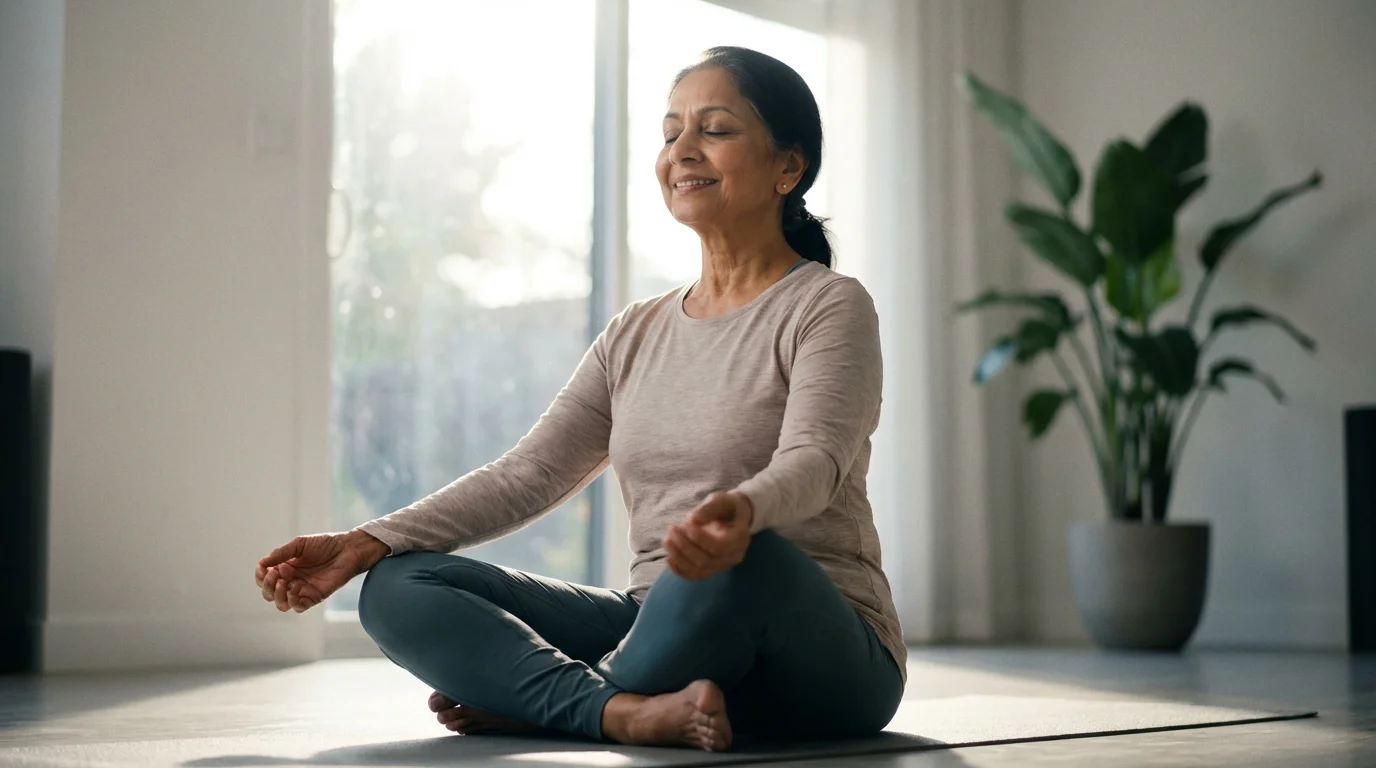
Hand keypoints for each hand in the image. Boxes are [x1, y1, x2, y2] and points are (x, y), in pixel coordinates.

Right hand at [255, 531, 386, 612]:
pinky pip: (299, 607)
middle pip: (269, 594)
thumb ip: (281, 554)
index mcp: (285, 568)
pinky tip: (295, 587)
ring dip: (277, 595)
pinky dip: (292, 600)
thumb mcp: (299, 544)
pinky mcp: (315, 596)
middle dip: (267, 586)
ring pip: (282, 604)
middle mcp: (292, 581)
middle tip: (275, 574)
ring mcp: (303, 590)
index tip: (263, 568)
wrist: (347, 548)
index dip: (260, 576)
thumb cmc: (325, 544)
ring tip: (284, 582)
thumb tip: (262, 564)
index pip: (264, 579)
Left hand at [663, 491, 754, 580]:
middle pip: (706, 560)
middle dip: (685, 546)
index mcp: (740, 538)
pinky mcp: (712, 570)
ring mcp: (723, 566)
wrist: (732, 517)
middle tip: (671, 529)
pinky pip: (695, 576)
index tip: (685, 525)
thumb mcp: (720, 500)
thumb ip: (709, 508)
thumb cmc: (726, 506)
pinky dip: (679, 570)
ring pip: (699, 570)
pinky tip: (668, 558)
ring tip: (667, 541)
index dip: (699, 539)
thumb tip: (694, 519)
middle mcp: (734, 556)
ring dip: (679, 558)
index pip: (719, 546)